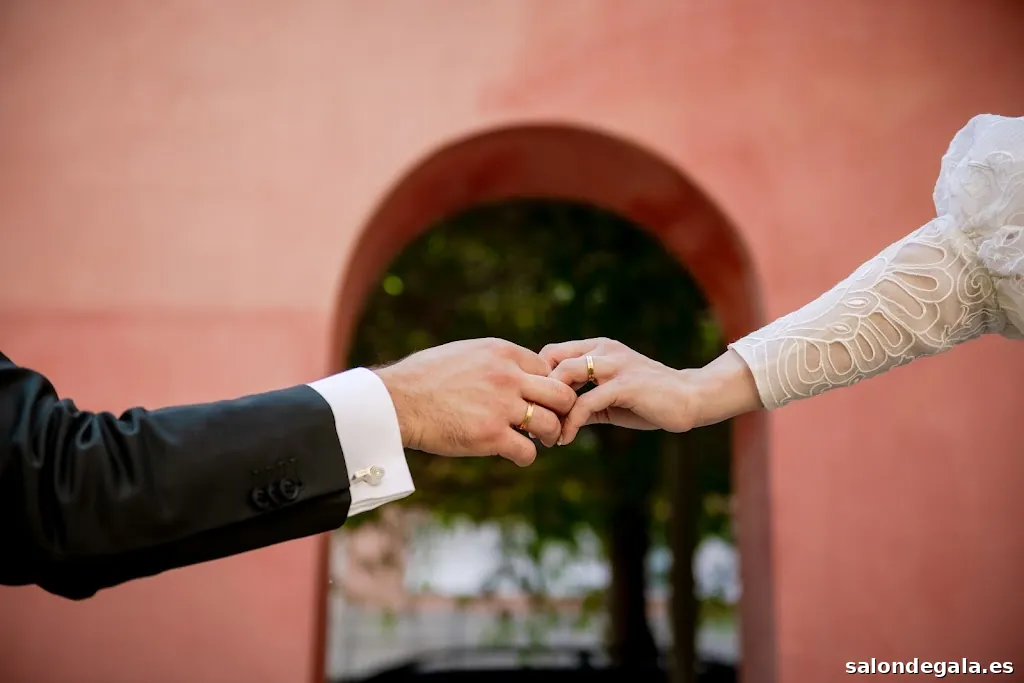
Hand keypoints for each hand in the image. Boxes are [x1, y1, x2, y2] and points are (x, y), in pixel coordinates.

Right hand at [374, 338, 577, 465]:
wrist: (396, 401)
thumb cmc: (422, 378)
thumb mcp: (464, 353)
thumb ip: (493, 361)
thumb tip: (512, 371)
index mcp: (501, 352)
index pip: (547, 369)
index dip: (547, 387)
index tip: (540, 400)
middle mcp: (507, 376)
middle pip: (561, 394)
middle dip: (562, 411)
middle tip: (552, 422)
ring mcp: (501, 406)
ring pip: (550, 424)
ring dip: (548, 436)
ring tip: (537, 441)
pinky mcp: (490, 435)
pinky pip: (527, 451)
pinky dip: (525, 457)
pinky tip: (514, 455)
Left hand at [541, 339, 761, 444]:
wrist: (691, 399)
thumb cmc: (650, 400)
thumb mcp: (610, 401)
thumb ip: (584, 404)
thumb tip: (554, 421)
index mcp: (599, 348)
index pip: (552, 352)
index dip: (537, 378)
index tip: (532, 406)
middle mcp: (605, 350)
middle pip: (552, 359)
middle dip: (537, 391)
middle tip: (530, 420)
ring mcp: (616, 365)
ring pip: (566, 374)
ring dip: (550, 406)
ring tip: (546, 432)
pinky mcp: (626, 385)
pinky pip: (587, 402)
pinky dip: (571, 422)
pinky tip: (566, 439)